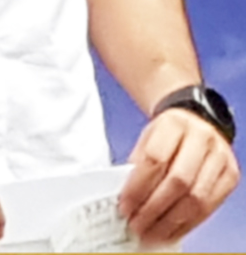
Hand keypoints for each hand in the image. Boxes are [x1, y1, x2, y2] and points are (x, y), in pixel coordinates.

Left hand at [120, 107, 240, 246]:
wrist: (197, 123)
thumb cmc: (168, 134)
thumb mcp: (147, 139)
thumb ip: (138, 165)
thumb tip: (128, 200)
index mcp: (174, 124)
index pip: (155, 159)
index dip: (138, 187)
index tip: (125, 206)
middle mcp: (202, 139)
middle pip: (178, 182)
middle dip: (154, 209)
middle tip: (137, 224)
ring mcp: (220, 158)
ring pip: (197, 198)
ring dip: (171, 221)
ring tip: (152, 232)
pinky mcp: (230, 176)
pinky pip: (210, 207)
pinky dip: (189, 223)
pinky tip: (172, 230)